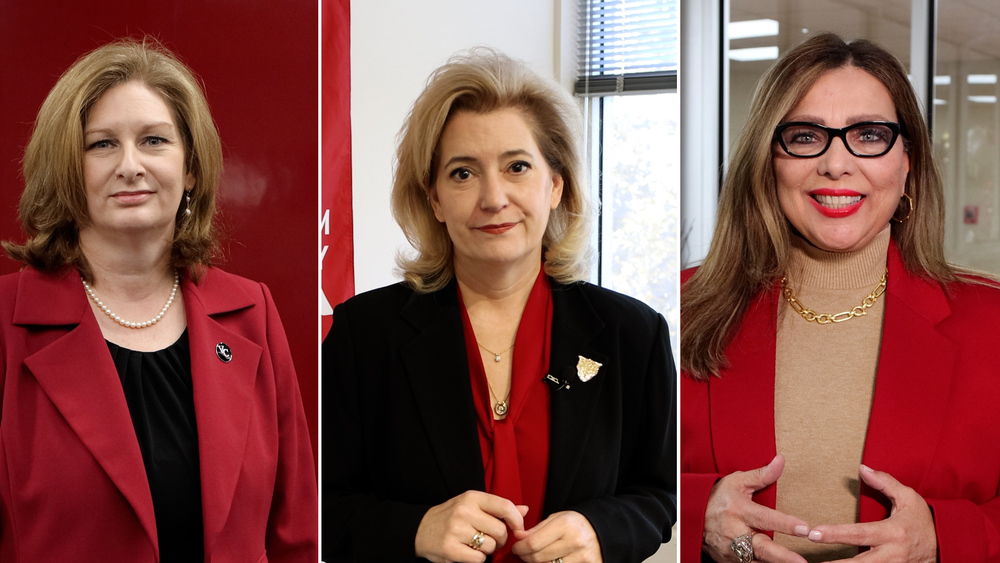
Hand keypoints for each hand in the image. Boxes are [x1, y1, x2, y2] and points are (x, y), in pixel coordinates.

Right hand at [414, 491, 528, 562]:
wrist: (420, 529)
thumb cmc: (451, 516)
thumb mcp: (472, 505)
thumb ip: (498, 508)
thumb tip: (525, 510)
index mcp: (472, 497)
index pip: (505, 506)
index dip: (517, 520)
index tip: (518, 528)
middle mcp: (464, 511)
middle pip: (501, 530)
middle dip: (501, 539)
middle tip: (492, 539)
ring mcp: (456, 530)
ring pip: (491, 546)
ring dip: (488, 550)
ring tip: (476, 544)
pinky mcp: (450, 548)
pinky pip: (479, 559)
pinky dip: (478, 559)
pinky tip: (468, 552)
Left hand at [511, 511, 601, 562]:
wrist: (601, 531)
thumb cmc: (576, 524)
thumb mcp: (557, 519)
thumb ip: (536, 529)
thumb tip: (518, 536)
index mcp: (566, 525)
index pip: (534, 542)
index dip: (520, 547)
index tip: (516, 547)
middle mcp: (575, 542)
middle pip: (539, 558)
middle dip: (525, 557)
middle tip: (522, 553)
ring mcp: (581, 558)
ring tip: (535, 557)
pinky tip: (548, 561)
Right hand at [703, 455, 808, 562]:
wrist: (692, 515)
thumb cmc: (717, 497)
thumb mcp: (737, 482)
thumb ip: (762, 475)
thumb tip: (781, 461)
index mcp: (739, 511)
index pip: (765, 518)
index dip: (785, 524)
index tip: (804, 529)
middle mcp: (735, 532)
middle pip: (762, 547)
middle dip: (783, 556)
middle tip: (801, 562)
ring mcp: (731, 549)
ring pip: (756, 561)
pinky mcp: (728, 561)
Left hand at [807, 465, 936, 562]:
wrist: (949, 545)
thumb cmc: (924, 521)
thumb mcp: (909, 498)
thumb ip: (885, 482)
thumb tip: (862, 468)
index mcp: (893, 533)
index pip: (858, 534)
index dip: (835, 534)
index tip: (813, 533)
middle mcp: (892, 554)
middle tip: (807, 562)